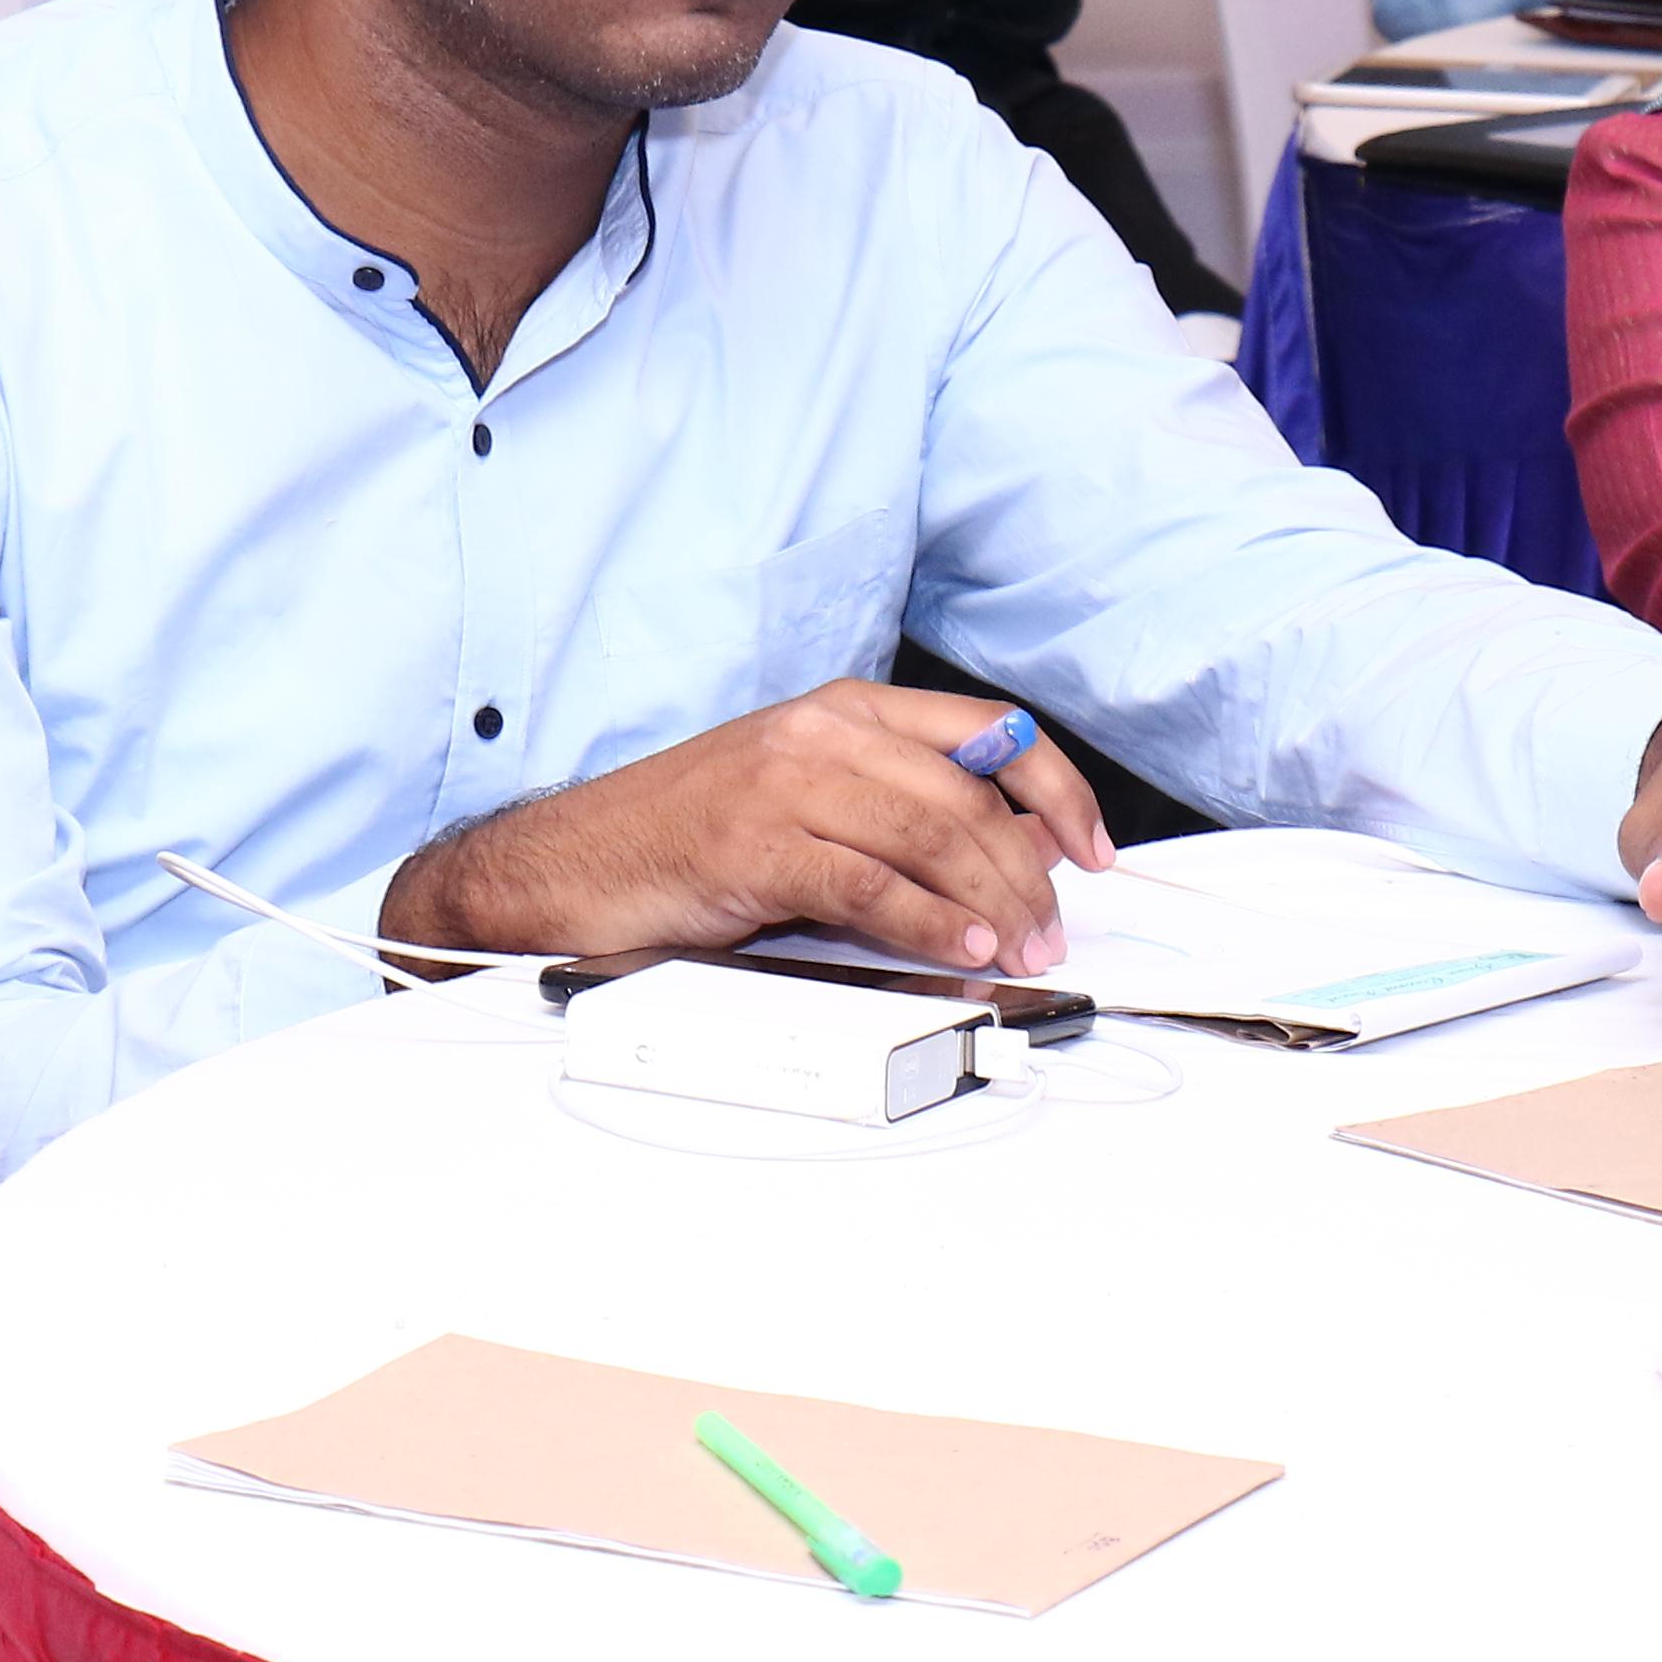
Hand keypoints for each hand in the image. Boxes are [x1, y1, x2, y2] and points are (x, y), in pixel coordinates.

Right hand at [381, 681, 1111, 973]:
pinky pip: (870, 885)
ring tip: (1024, 950)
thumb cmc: (681, 839)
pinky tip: (963, 948)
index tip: (1094, 850)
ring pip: (931, 835)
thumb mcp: (798, 803)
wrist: (567, 865)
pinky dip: (930, 923)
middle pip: (968, 793)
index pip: (989, 731)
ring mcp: (784, 781)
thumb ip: (887, 818)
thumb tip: (997, 871)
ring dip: (996, 902)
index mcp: (842, 711)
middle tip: (1056, 931)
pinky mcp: (754, 844)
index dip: (1057, 790)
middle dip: (1031, 870)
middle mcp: (819, 731)